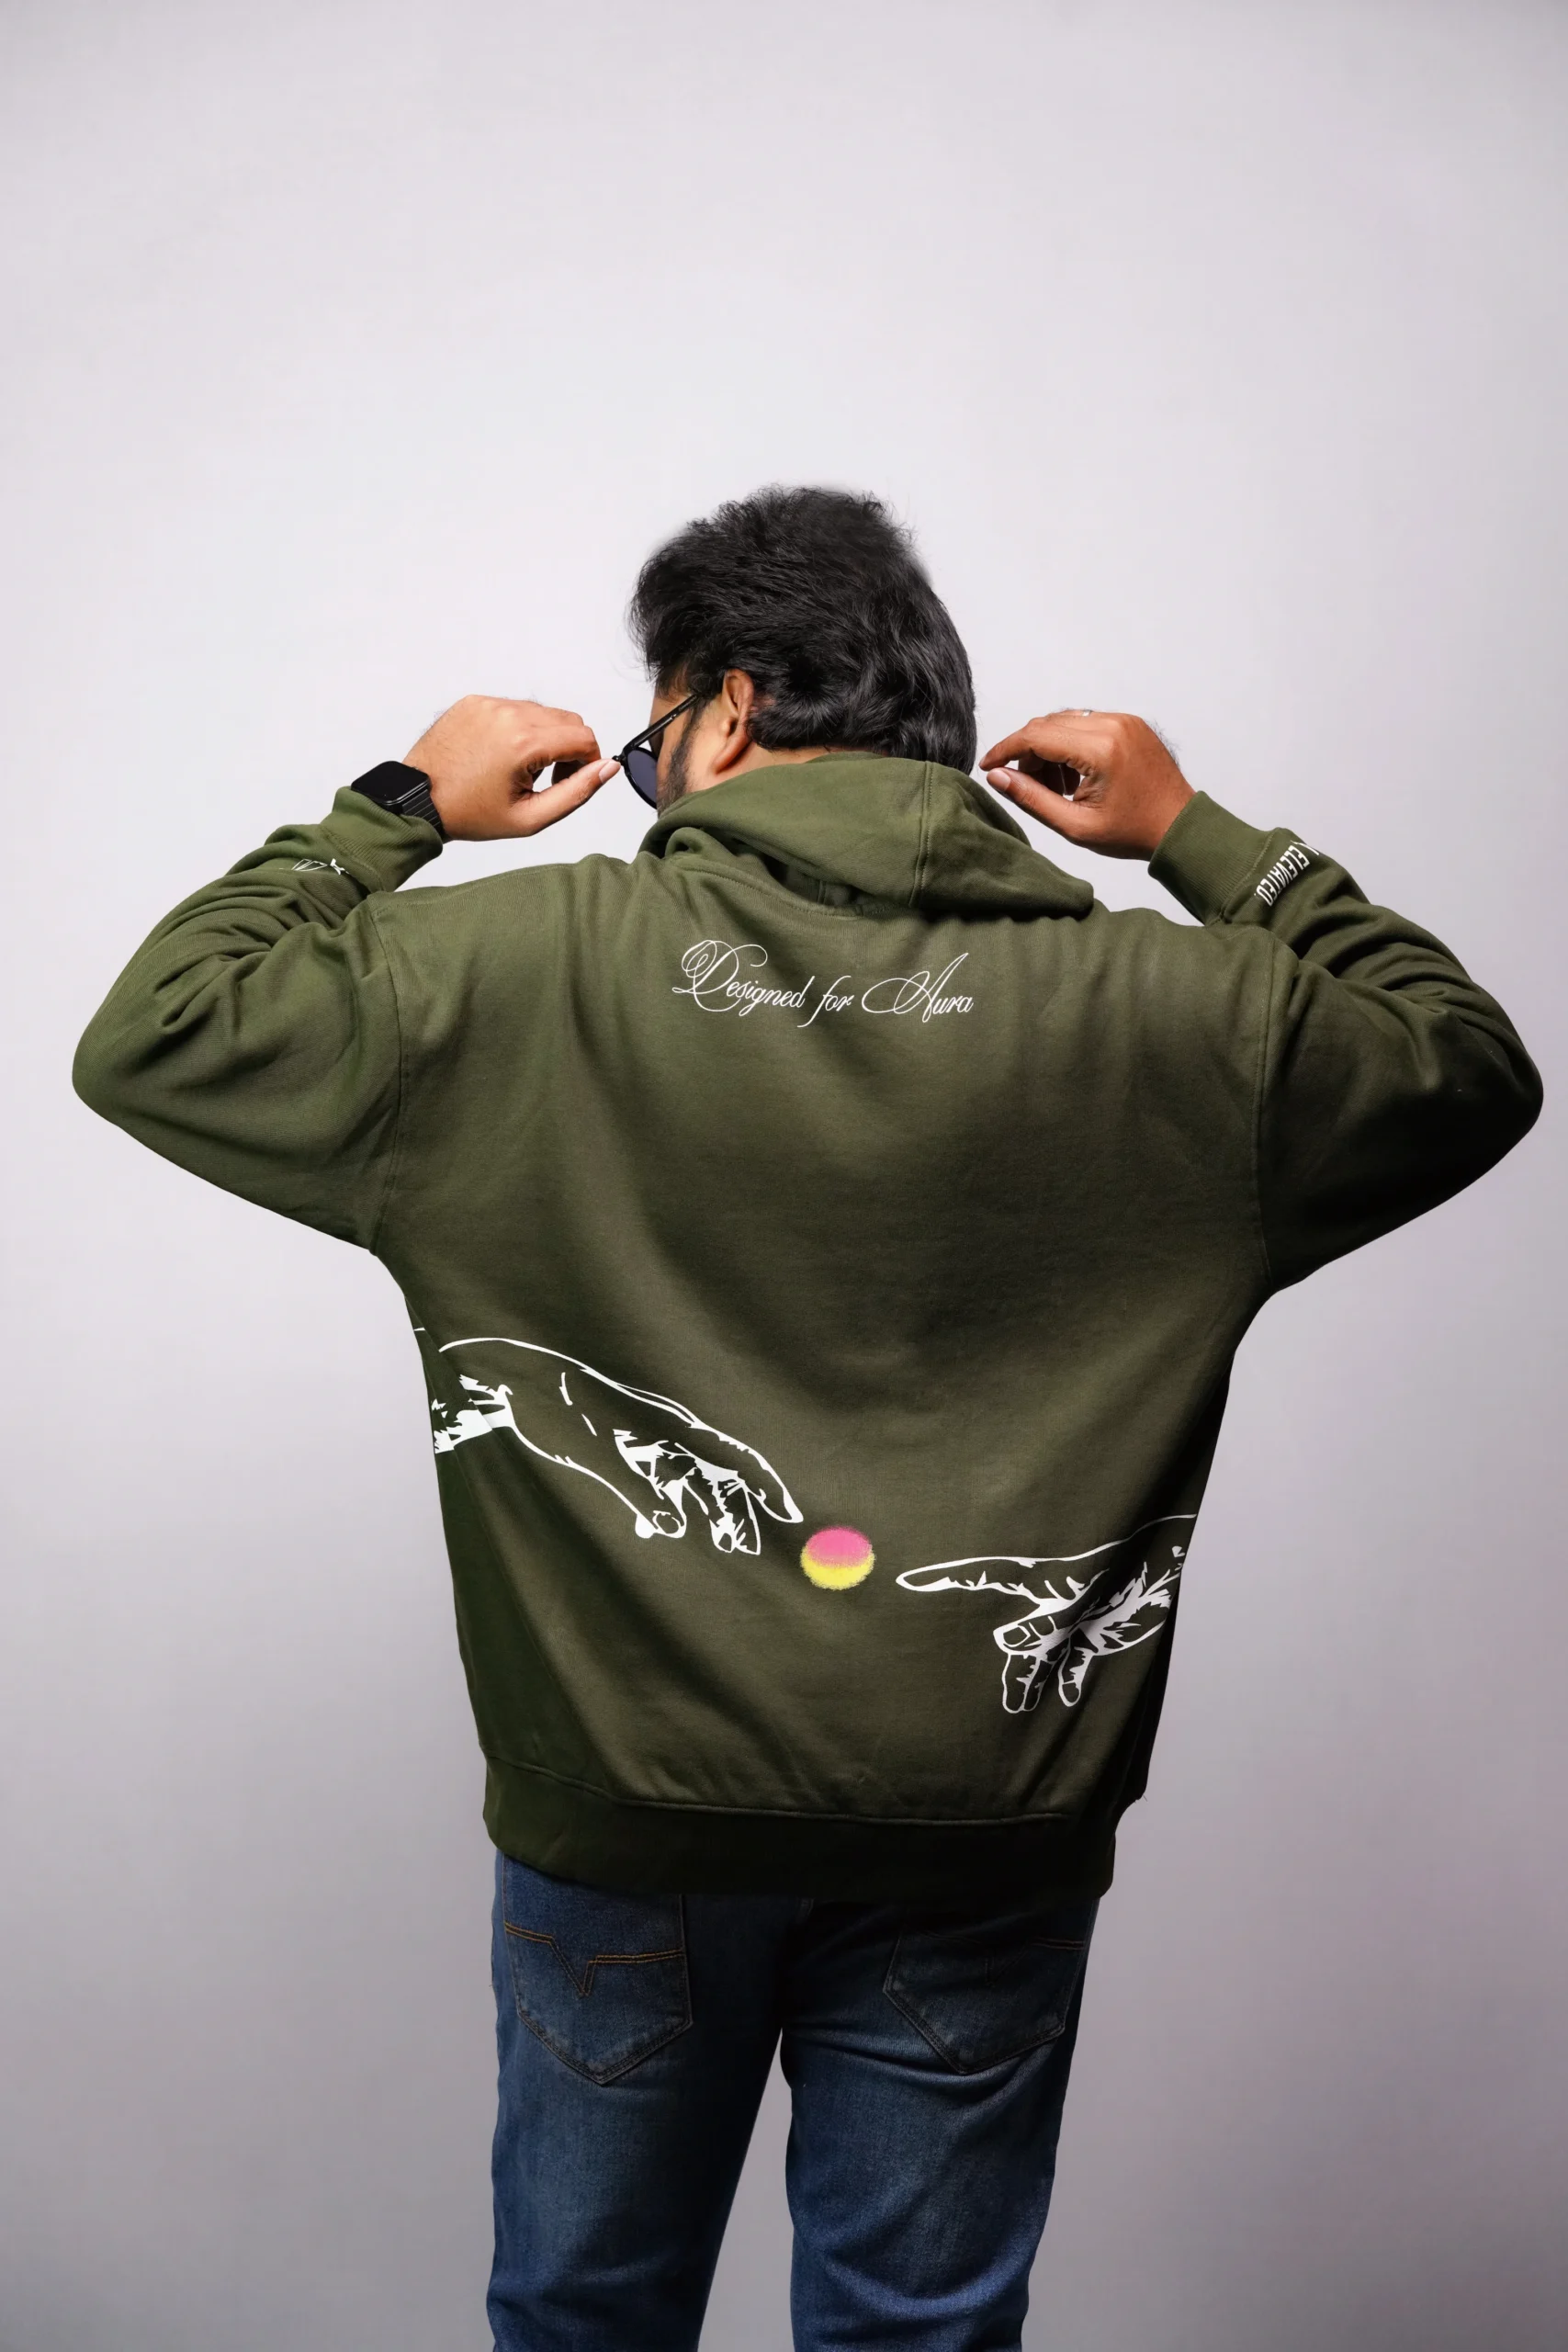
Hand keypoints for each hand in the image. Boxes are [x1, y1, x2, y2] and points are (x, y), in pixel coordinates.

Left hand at [404, 696, 618, 840]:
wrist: (420, 799)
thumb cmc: (471, 814)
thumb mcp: (531, 817)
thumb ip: (577, 792)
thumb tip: (609, 767)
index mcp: (525, 742)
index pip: (584, 738)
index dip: (587, 762)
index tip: (567, 781)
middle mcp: (509, 713)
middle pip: (568, 720)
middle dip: (568, 749)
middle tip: (545, 778)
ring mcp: (490, 703)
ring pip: (543, 712)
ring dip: (544, 737)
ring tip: (519, 768)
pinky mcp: (475, 700)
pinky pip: (514, 708)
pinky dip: (518, 728)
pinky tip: (499, 754)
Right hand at [979, 710, 1192, 859]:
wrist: (1178, 825)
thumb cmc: (1133, 831)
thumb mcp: (1075, 825)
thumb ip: (1031, 799)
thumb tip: (997, 777)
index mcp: (1100, 749)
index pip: (1036, 736)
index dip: (1005, 750)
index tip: (988, 767)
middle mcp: (1112, 724)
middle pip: (1047, 725)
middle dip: (1027, 753)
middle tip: (1027, 786)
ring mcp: (1124, 720)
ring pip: (1064, 722)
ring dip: (1048, 749)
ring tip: (1057, 787)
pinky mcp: (1129, 723)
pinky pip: (1085, 724)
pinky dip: (1069, 745)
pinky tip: (1074, 777)